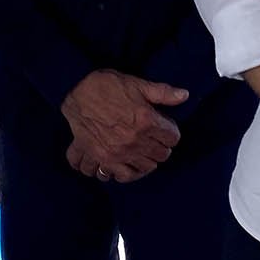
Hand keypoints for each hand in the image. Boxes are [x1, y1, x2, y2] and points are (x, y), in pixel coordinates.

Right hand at [60, 70, 186, 183]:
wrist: (75, 90)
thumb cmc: (107, 85)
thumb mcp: (137, 84)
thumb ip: (162, 92)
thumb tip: (184, 95)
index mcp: (146, 121)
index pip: (173, 137)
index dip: (171, 131)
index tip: (165, 127)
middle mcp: (134, 141)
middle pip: (161, 155)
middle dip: (161, 146)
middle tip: (155, 139)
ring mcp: (118, 153)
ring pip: (144, 169)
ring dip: (146, 161)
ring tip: (142, 153)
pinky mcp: (102, 158)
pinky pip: (120, 176)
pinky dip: (125, 173)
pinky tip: (125, 165)